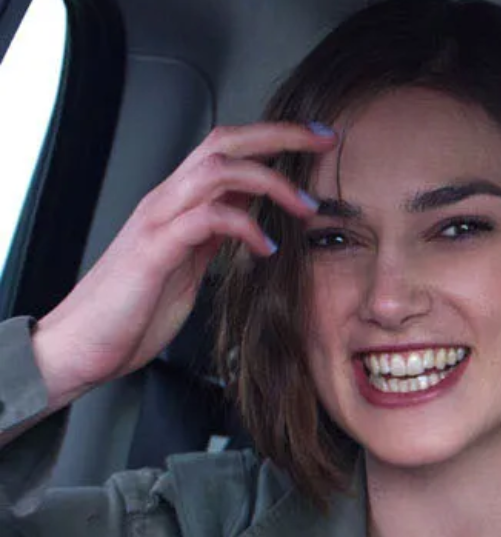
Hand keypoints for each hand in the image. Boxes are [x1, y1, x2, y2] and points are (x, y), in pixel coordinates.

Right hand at [30, 122, 336, 409]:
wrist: (81, 344)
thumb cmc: (133, 310)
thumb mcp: (190, 265)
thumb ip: (215, 236)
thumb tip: (252, 219)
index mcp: (178, 204)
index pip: (227, 150)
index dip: (274, 137)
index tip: (319, 138)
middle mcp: (167, 202)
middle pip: (224, 143)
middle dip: (280, 135)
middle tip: (326, 139)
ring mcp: (157, 222)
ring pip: (216, 170)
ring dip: (270, 181)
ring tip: (305, 206)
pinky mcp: (154, 251)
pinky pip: (205, 219)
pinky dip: (244, 226)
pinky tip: (267, 248)